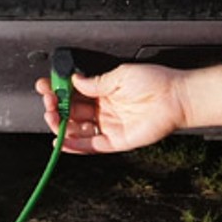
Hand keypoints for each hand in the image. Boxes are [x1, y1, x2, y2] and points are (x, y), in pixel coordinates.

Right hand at [36, 62, 221, 153]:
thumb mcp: (120, 75)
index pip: (74, 93)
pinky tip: (61, 142)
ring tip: (52, 117)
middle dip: (57, 107)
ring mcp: (109, 126)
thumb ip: (95, 82)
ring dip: (62, 126)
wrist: (176, 97)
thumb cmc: (155, 82)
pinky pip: (92, 146)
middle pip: (72, 112)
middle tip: (49, 102)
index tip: (45, 86)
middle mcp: (104, 110)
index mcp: (104, 92)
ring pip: (78, 130)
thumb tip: (74, 80)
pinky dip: (75, 146)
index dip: (58, 91)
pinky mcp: (116, 141)